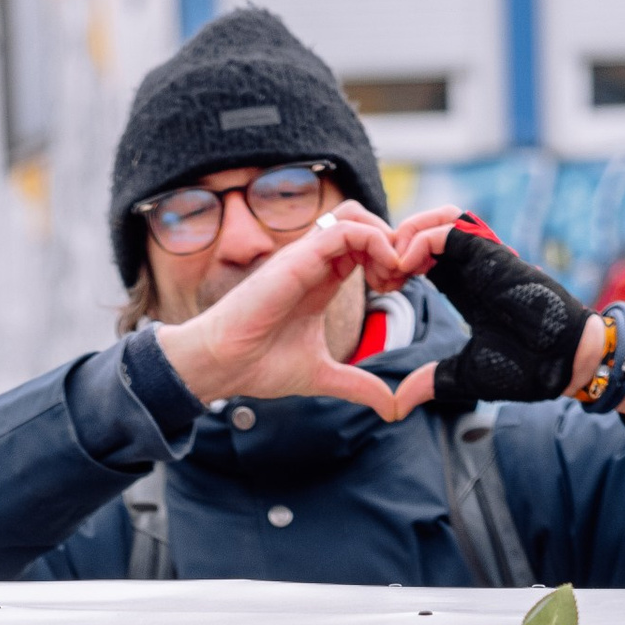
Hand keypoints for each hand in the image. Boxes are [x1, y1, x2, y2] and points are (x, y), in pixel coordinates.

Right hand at [150, 204, 438, 421]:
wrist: (223, 365)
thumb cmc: (260, 365)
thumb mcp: (323, 376)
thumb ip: (359, 385)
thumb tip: (392, 408)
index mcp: (322, 279)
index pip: (365, 246)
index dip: (391, 261)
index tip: (399, 292)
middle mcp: (315, 261)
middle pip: (366, 221)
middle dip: (394, 245)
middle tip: (401, 280)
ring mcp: (307, 255)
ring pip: (358, 216)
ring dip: (386, 239)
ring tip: (392, 275)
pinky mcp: (300, 256)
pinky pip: (347, 229)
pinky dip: (375, 243)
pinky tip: (381, 276)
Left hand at [396, 219, 624, 426]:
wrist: (565, 365)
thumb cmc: (526, 369)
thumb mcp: (463, 375)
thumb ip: (430, 382)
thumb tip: (398, 403)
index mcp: (465, 286)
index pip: (423, 257)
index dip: (397, 264)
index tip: (382, 288)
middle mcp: (474, 266)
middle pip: (428, 227)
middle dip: (396, 242)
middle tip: (381, 272)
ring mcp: (485, 257)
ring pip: (439, 217)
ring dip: (408, 233)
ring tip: (393, 265)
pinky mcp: (494, 255)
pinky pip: (451, 229)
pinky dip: (422, 240)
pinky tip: (406, 266)